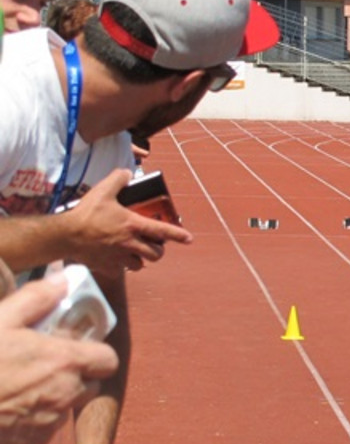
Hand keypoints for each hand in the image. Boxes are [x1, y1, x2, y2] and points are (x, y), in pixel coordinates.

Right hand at [0, 276, 117, 443]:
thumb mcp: (0, 319)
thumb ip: (36, 298)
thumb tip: (63, 280)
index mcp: (64, 362)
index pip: (107, 360)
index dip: (95, 354)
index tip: (77, 348)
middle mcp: (65, 394)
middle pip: (90, 385)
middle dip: (74, 375)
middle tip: (44, 365)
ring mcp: (49, 423)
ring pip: (65, 408)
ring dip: (52, 398)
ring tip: (19, 386)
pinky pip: (43, 430)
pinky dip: (32, 421)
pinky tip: (8, 407)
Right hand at [64, 170, 192, 273]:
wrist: (65, 235)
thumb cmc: (85, 214)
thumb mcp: (103, 191)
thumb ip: (118, 179)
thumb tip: (127, 172)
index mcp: (133, 225)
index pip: (163, 231)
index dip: (178, 235)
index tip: (189, 239)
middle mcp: (130, 244)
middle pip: (156, 254)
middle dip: (158, 250)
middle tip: (153, 245)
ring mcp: (119, 257)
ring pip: (140, 265)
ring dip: (140, 260)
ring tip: (135, 252)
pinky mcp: (107, 266)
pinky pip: (119, 270)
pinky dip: (120, 266)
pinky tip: (115, 259)